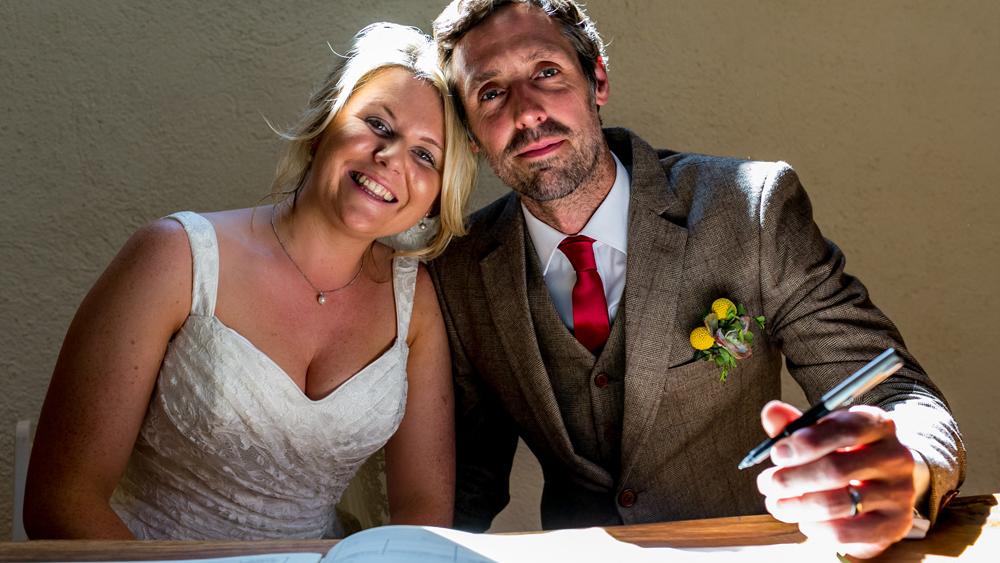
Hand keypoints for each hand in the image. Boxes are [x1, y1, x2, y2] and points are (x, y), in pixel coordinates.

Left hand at [756, 400, 915, 558]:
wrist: (884, 485)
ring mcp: (899, 492)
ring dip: (796, 505)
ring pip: (836, 503)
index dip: (807, 442)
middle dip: (791, 478)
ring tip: (776, 503)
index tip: (777, 453)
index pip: (845, 429)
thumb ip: (796, 425)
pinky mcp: (895, 524)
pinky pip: (845, 532)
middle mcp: (894, 456)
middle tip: (766, 483)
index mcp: (877, 425)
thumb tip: (772, 412)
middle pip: (836, 469)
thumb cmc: (844, 454)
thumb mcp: (822, 433)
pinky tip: (803, 521)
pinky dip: (815, 527)